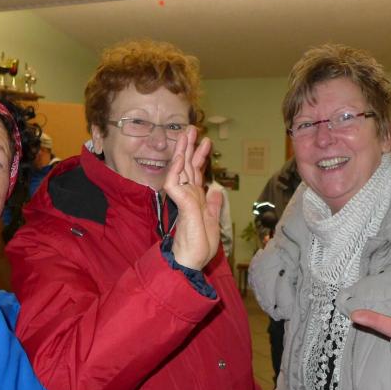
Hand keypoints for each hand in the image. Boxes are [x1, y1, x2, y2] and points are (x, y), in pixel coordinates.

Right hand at [163, 126, 222, 269]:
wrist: (193, 261)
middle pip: (187, 166)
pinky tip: (180, 158)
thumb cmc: (200, 247)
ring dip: (182, 152)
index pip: (197, 174)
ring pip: (180, 170)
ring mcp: (182, 199)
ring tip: (186, 133)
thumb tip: (216, 191)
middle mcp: (188, 196)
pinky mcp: (180, 204)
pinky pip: (175, 183)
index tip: (206, 142)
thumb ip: (212, 205)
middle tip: (192, 128)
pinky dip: (177, 170)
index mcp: (196, 200)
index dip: (200, 157)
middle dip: (189, 147)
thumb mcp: (212, 222)